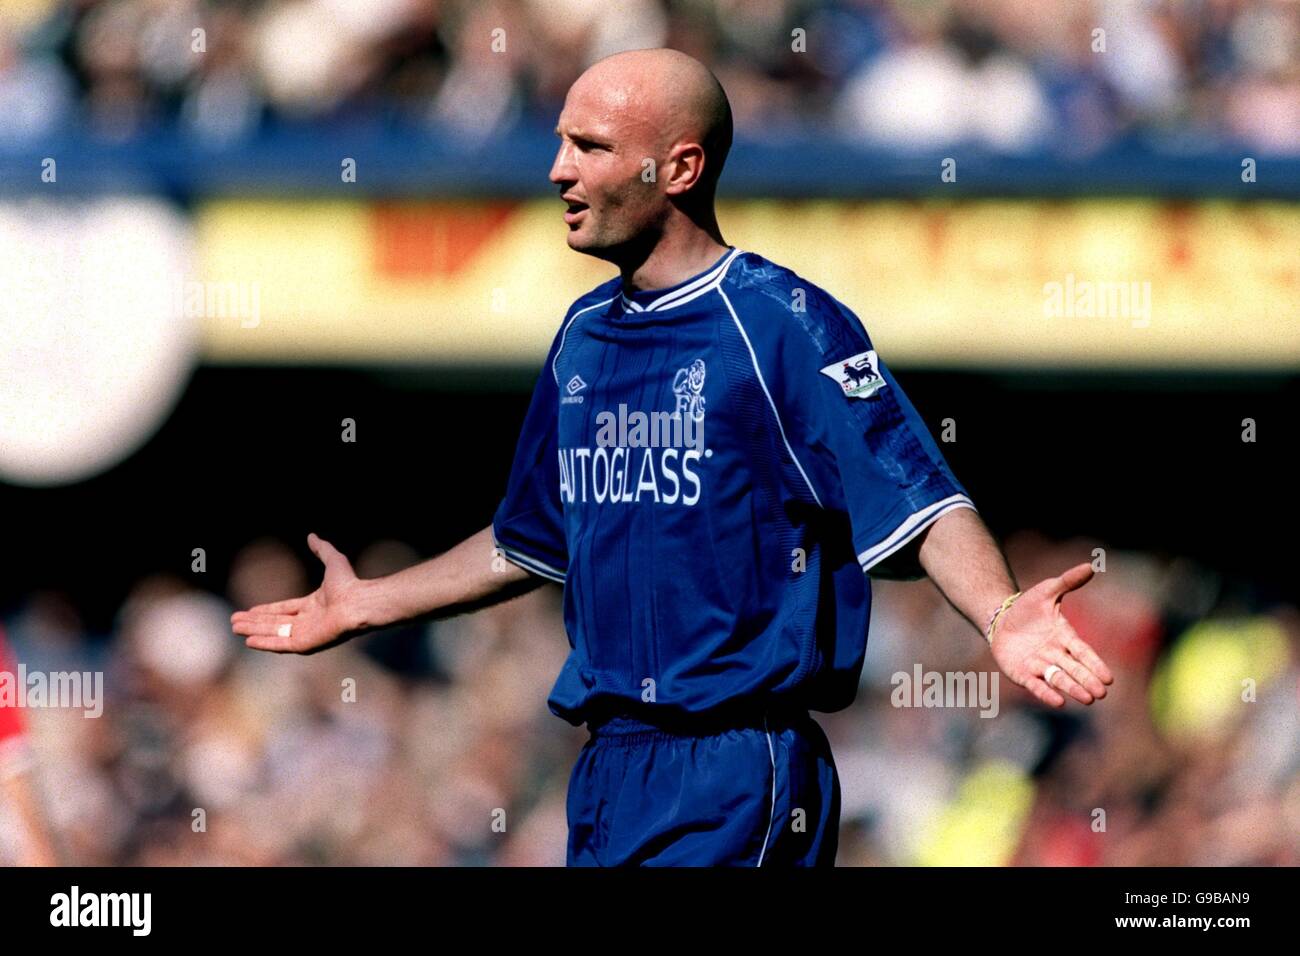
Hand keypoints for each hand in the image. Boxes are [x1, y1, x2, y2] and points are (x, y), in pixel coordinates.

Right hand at [230, 533, 367, 653]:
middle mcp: (309, 621)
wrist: (358, 601)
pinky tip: (249, 641)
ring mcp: (307, 634)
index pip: (284, 610)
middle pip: (275, 623)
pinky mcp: (306, 645)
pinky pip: (281, 645)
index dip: (266, 611)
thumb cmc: (349, 583)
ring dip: (254, 631)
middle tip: (234, 622)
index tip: (250, 611)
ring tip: (235, 628)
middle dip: (254, 622)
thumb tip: (312, 535)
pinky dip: (265, 643)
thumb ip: (321, 549)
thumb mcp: (333, 560)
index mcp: (314, 606)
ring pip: (274, 633)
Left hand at [989, 562, 1113, 707]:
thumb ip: (1067, 581)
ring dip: (1073, 688)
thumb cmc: (1028, 607)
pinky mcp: (1022, 674)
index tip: (1109, 678)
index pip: (1083, 652)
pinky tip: (1058, 702)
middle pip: (1074, 669)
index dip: (1095, 664)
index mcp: (1065, 637)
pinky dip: (1046, 693)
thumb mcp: (1047, 590)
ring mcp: (1039, 665)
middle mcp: (1056, 654)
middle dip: (1087, 681)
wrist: (1000, 619)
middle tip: (1101, 693)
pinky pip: (1036, 685)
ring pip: (1059, 679)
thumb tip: (1091, 565)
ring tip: (1087, 699)